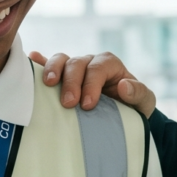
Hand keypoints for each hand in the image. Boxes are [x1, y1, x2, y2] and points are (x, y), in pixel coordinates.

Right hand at [29, 51, 157, 116]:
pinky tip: (30, 59)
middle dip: (71, 81)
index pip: (98, 67)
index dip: (91, 83)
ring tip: (48, 84)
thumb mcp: (145, 102)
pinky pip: (48, 65)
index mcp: (110, 65)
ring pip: (61, 60)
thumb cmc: (134, 107)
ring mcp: (74, 69)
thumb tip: (123, 85)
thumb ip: (139, 93)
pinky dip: (38, 62)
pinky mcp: (61, 77)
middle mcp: (90, 62)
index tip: (87, 105)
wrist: (122, 116)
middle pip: (77, 63)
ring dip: (53, 70)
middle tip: (68, 103)